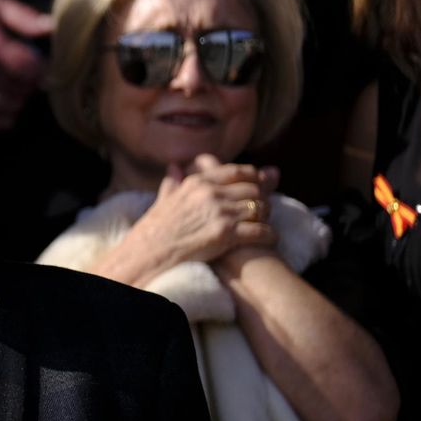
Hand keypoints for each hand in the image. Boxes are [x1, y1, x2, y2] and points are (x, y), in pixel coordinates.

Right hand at [0, 0, 51, 183]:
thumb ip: (23, 16)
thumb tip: (51, 27)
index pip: (34, 70)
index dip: (38, 68)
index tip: (32, 63)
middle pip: (23, 92)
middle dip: (25, 84)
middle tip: (17, 74)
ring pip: (8, 110)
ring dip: (12, 101)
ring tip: (5, 87)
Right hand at [127, 155, 279, 268]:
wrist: (149, 254)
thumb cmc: (154, 230)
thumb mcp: (162, 199)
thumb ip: (173, 182)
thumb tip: (174, 166)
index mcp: (197, 182)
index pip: (235, 171)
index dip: (253, 175)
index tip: (260, 181)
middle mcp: (210, 193)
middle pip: (252, 189)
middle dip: (262, 198)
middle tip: (265, 208)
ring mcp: (219, 213)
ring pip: (259, 208)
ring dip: (267, 216)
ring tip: (266, 223)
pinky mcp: (226, 235)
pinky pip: (259, 231)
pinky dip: (269, 235)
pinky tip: (271, 238)